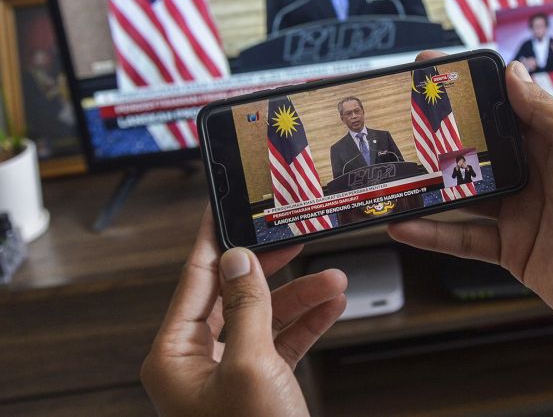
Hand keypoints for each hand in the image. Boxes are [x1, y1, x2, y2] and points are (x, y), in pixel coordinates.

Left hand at [141, 207, 347, 415]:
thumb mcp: (251, 365)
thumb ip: (246, 306)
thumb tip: (238, 259)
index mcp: (173, 356)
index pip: (195, 280)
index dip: (214, 241)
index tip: (224, 208)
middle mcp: (195, 364)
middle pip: (233, 295)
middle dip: (272, 270)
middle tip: (293, 237)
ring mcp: (226, 377)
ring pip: (263, 318)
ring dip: (299, 297)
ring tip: (333, 278)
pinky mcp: (256, 388)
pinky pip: (280, 343)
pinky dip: (306, 323)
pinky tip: (332, 305)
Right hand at [390, 54, 552, 415]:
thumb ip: (548, 114)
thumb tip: (513, 74)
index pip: (504, 106)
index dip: (470, 89)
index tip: (434, 70)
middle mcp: (535, 173)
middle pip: (476, 147)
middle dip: (439, 134)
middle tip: (399, 117)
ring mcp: (521, 211)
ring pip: (463, 192)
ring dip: (428, 184)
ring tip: (393, 171)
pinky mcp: (513, 249)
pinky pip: (464, 238)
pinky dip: (433, 234)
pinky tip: (404, 226)